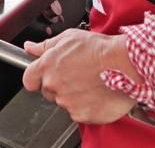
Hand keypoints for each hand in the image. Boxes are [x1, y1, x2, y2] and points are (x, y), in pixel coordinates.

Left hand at [23, 30, 137, 124]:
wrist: (126, 64)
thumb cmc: (101, 49)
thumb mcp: (70, 38)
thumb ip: (46, 46)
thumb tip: (30, 48)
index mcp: (48, 66)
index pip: (29, 79)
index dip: (36, 78)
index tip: (44, 76)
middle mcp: (54, 85)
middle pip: (48, 92)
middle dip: (59, 85)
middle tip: (77, 75)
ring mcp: (67, 102)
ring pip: (64, 102)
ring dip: (74, 95)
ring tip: (91, 82)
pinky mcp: (82, 115)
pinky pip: (79, 113)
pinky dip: (87, 106)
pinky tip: (97, 93)